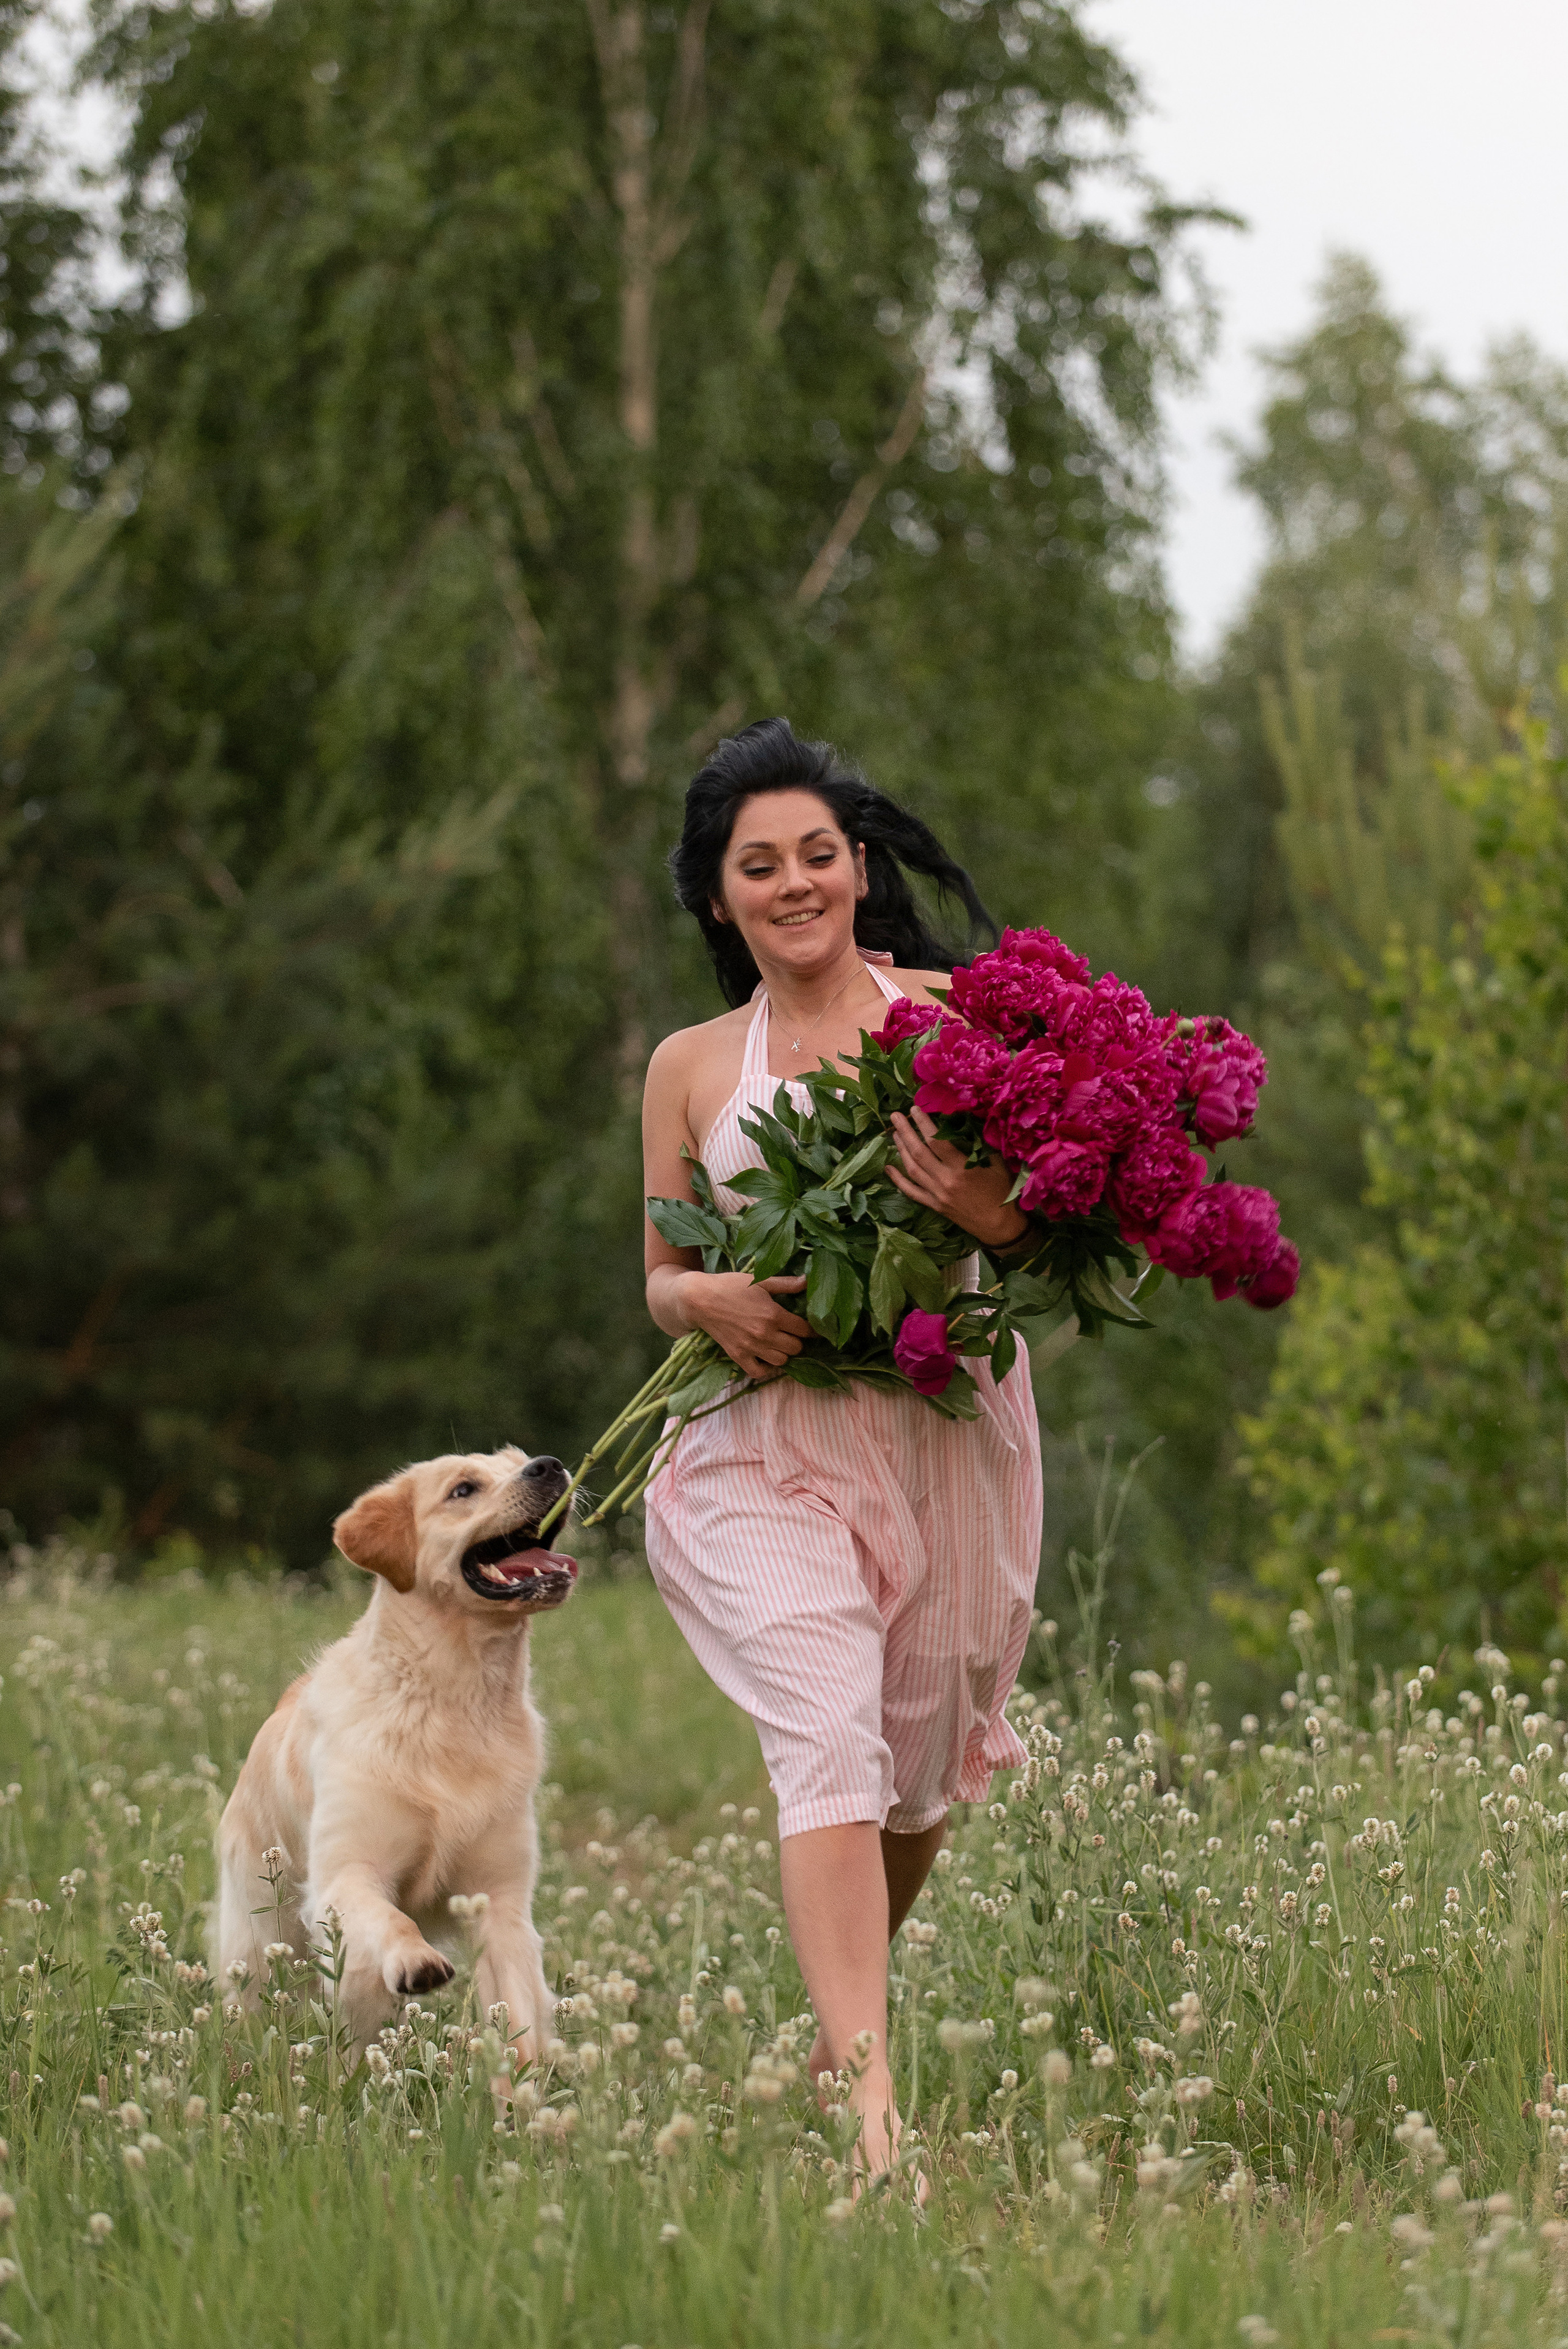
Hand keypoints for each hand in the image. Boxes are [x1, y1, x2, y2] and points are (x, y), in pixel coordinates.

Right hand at [682, 1271, 811, 1379]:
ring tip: (779, 1344)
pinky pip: (758, 1372)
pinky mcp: (738, 1356)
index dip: (811, 1329)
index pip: (804, 1330)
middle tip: (792, 1334)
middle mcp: (765, 1334)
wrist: (700, 1299)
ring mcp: (751, 1347)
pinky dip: (765, 1368)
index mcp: (774, 1314)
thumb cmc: (730, 1286)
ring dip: (783, 1353)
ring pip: (781, 1361)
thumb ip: (786, 1283)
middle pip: (795, 1348)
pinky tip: (765, 1357)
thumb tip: (808, 1281)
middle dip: (797, 1341)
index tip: (811, 1328)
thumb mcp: (760, 1280)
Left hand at [886, 1109, 1027, 1249]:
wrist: (1000, 1226)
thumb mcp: (997, 1163)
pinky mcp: (934, 1205)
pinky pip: (911, 1192)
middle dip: (905, 1132)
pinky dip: (898, 1180)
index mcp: (962, 1168)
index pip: (936, 1140)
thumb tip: (967, 1121)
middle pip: (919, 1152)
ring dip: (901, 1150)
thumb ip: (980, 1144)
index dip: (923, 1123)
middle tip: (895, 1116)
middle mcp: (945, 1181)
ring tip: (894, 1134)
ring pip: (912, 1169)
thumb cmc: (1002, 1192)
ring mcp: (937, 1195)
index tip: (915, 1109)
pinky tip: (888, 1168)